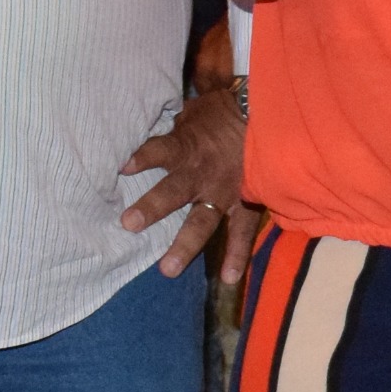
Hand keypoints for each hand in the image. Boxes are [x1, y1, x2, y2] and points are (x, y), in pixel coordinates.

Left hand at [120, 93, 250, 280]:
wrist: (268, 115)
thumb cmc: (225, 113)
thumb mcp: (194, 113)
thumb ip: (175, 130)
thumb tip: (153, 139)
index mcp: (187, 147)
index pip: (159, 151)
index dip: (141, 158)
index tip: (123, 168)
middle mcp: (201, 173)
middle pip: (173, 192)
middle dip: (152, 208)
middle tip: (129, 225)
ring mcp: (224, 192)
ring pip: (202, 221)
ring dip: (185, 245)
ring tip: (167, 269)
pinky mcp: (247, 203)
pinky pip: (242, 232)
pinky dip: (238, 255)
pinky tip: (229, 279)